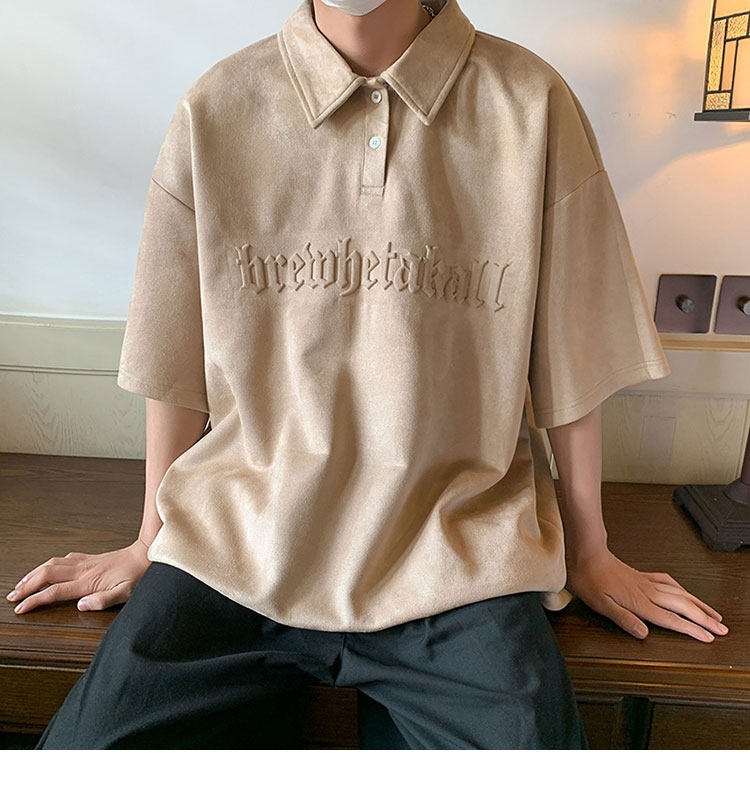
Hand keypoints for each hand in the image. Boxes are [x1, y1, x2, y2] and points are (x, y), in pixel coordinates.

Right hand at [6, 540, 151, 613]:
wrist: (146, 554)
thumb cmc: (137, 576)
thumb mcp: (125, 593)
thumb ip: (103, 601)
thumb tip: (80, 605)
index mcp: (87, 582)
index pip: (53, 592)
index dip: (34, 600)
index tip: (20, 608)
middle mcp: (82, 570)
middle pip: (46, 575)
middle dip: (26, 585)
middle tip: (11, 596)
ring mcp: (85, 562)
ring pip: (52, 564)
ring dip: (34, 573)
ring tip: (21, 583)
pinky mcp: (90, 558)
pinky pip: (64, 559)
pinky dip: (50, 564)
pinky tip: (48, 567)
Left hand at [566, 548, 728, 642]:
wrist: (586, 554)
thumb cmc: (589, 579)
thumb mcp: (600, 604)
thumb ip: (623, 619)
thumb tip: (644, 633)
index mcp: (639, 602)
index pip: (671, 620)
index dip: (692, 630)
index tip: (709, 638)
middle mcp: (647, 592)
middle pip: (683, 606)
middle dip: (705, 619)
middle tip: (723, 630)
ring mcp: (646, 582)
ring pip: (679, 593)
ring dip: (699, 604)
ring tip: (714, 614)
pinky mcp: (641, 575)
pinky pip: (668, 581)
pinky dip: (681, 588)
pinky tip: (684, 591)